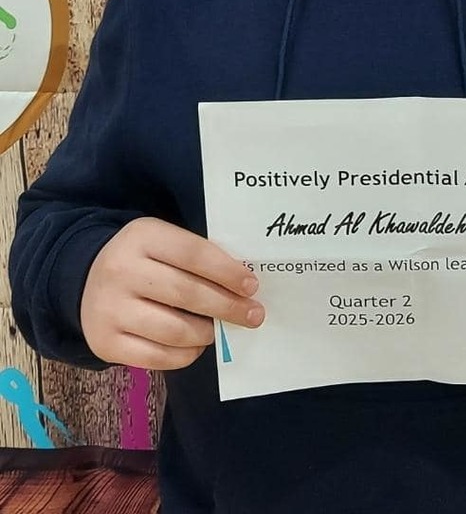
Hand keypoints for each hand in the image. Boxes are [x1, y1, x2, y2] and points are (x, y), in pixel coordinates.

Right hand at [80, 217, 264, 369]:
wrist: (84, 278)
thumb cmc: (142, 259)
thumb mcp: (163, 241)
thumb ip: (197, 257)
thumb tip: (242, 287)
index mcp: (142, 236)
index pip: (194, 254)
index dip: (227, 271)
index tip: (252, 286)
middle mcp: (121, 271)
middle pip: (187, 293)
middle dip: (227, 307)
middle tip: (253, 315)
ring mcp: (109, 309)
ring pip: (174, 330)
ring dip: (207, 333)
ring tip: (219, 330)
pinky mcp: (104, 342)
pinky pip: (156, 357)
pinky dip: (185, 354)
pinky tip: (196, 345)